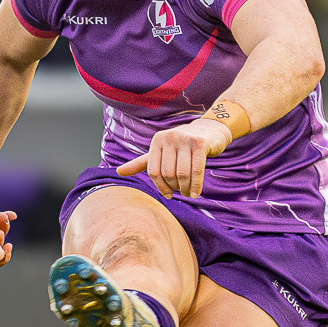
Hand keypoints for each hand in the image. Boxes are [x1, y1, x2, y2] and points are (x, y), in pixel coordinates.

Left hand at [116, 118, 231, 196]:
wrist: (209, 131)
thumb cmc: (182, 146)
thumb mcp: (161, 152)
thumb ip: (142, 163)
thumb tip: (118, 172)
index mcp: (157, 140)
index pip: (153, 170)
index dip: (160, 186)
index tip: (168, 195)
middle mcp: (169, 137)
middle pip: (168, 173)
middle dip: (175, 188)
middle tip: (181, 193)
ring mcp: (185, 139)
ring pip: (182, 173)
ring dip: (185, 189)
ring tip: (189, 194)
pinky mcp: (200, 144)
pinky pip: (197, 170)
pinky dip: (196, 186)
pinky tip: (196, 193)